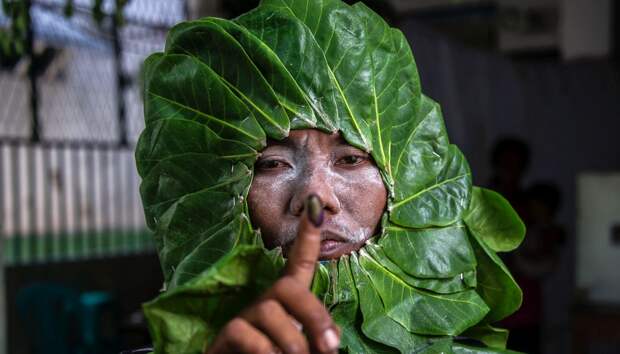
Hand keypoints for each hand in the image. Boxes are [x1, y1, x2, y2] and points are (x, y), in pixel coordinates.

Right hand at [206, 195, 339, 353]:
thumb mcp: (302, 347)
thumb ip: (318, 338)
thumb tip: (332, 338)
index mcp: (286, 302)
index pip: (299, 263)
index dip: (307, 236)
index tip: (316, 206)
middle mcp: (265, 302)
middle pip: (288, 286)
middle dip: (313, 315)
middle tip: (328, 347)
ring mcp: (244, 316)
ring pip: (270, 312)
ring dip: (292, 342)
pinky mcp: (225, 335)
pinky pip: (244, 333)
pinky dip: (264, 351)